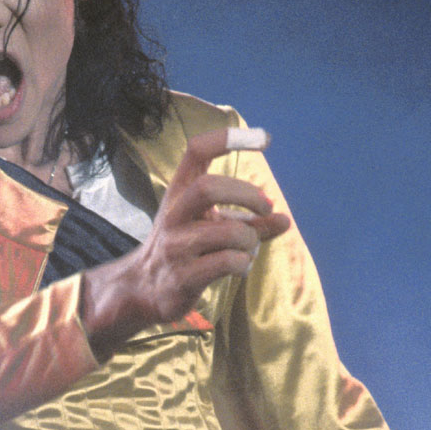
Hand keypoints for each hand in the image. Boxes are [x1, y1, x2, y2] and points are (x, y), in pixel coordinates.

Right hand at [81, 128, 289, 359]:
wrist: (145, 291)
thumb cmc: (186, 251)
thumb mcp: (212, 228)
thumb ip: (250, 223)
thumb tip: (285, 219)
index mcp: (179, 193)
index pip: (196, 151)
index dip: (228, 139)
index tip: (265, 139)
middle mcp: (173, 215)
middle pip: (208, 187)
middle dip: (247, 195)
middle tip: (266, 206)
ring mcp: (176, 246)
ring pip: (228, 232)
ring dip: (250, 240)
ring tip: (247, 250)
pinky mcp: (183, 276)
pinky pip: (227, 262)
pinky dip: (243, 263)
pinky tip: (239, 267)